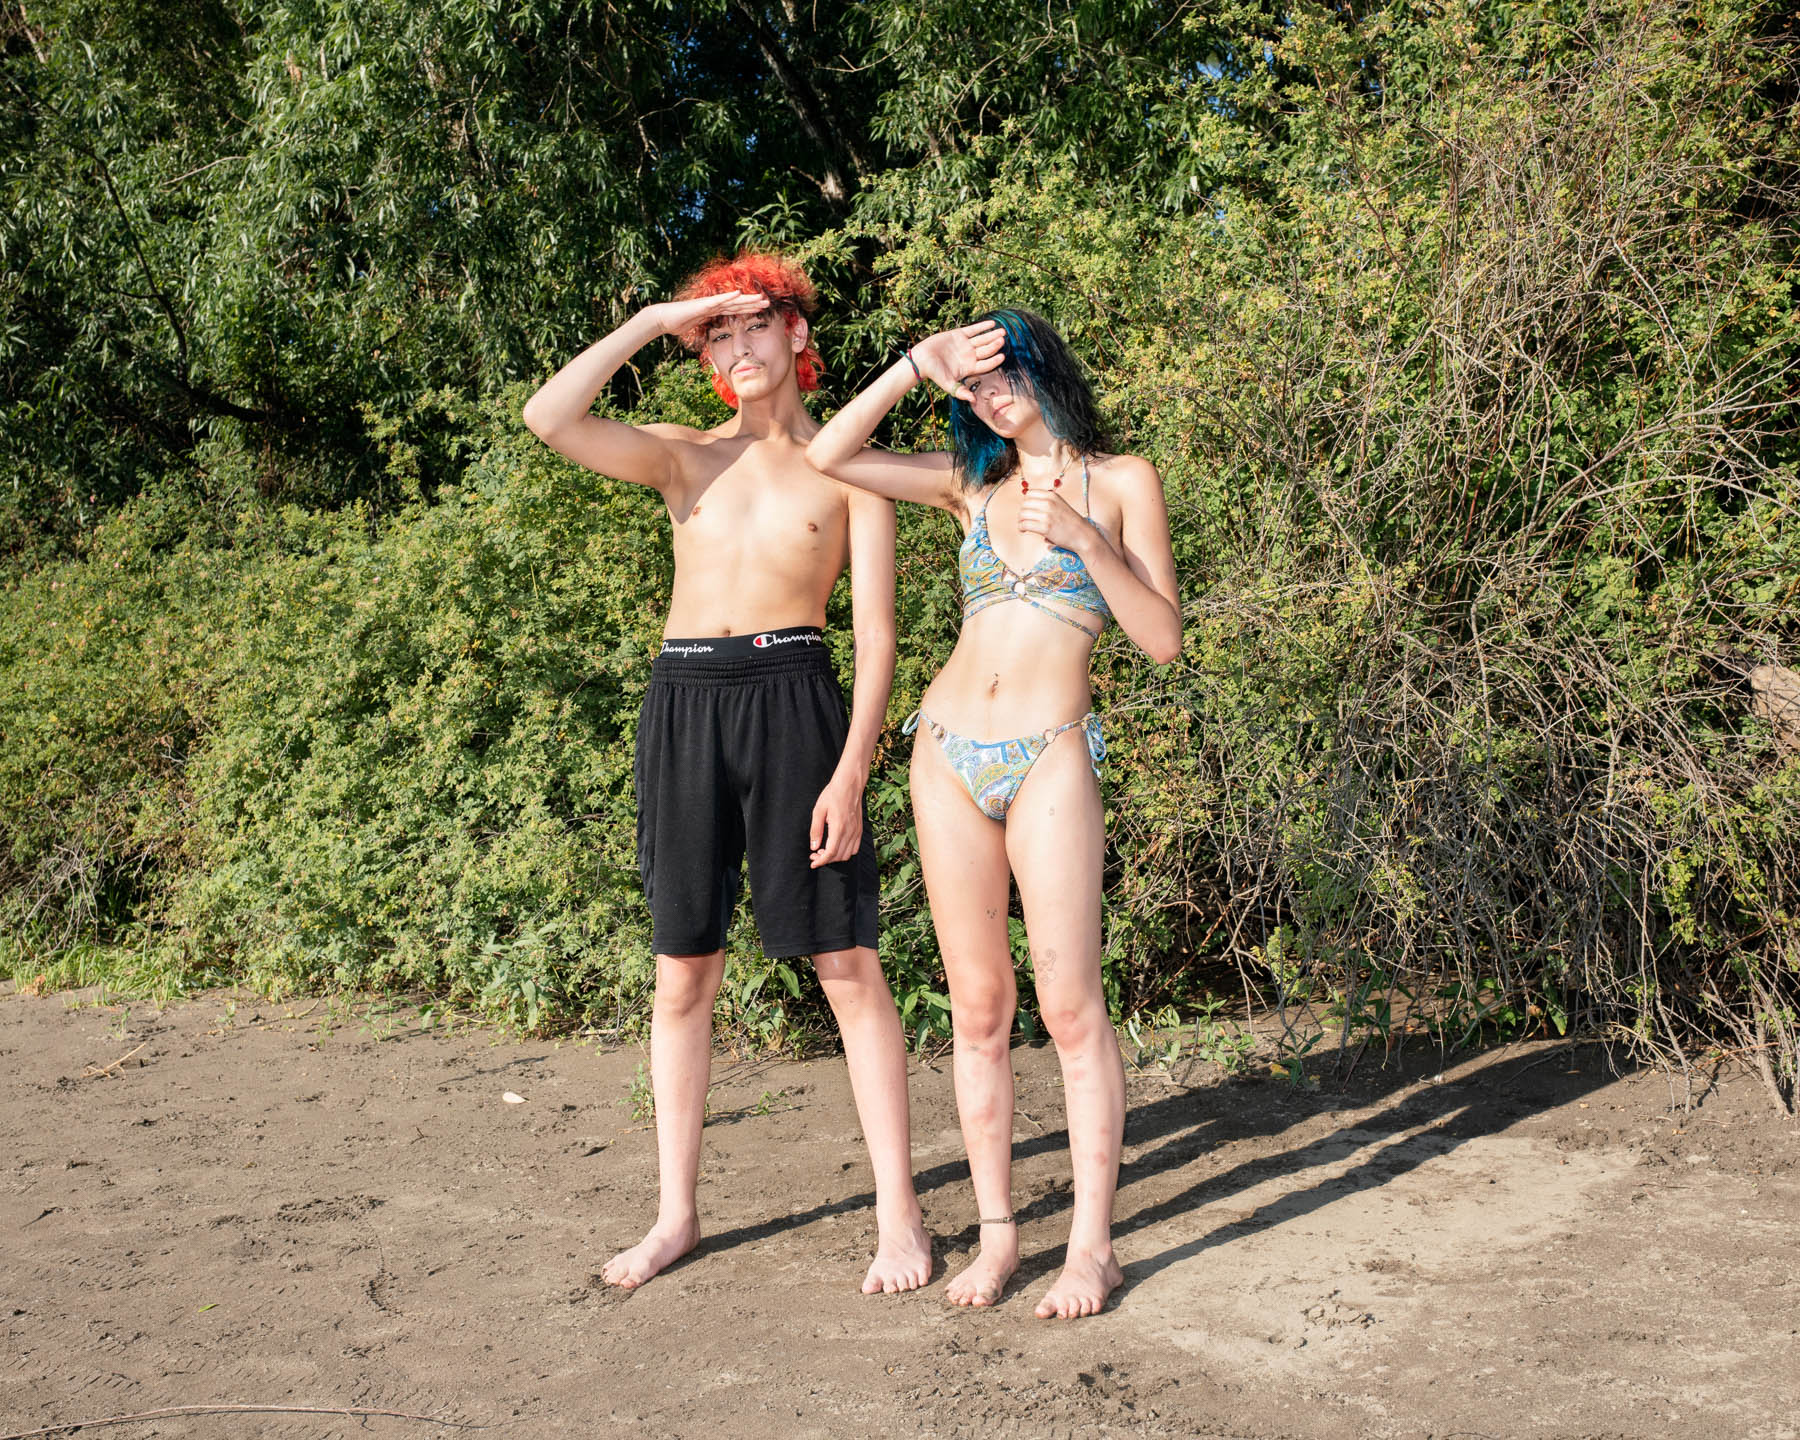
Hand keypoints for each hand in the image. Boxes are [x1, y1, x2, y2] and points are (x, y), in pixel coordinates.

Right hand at [645, 289, 769, 338]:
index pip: (734, 310)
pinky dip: (728, 297)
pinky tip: (738, 293)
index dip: (748, 309)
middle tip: (768, 301)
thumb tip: (713, 334)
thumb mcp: (698, 327)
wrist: (662, 319)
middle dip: (752, 303)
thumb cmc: (677, 323)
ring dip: (746, 299)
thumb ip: (706, 327)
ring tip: (760, 297)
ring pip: (731, 301)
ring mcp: (708, 304)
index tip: (762, 309)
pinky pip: (717, 301)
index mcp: (713, 311)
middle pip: (736, 304)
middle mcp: (713, 305)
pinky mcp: (701, 305)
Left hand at [808, 767, 864, 868]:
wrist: (849, 784)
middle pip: (838, 856)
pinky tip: (836, 846)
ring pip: (847, 854)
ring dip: (835, 857)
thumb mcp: (818, 810)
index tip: (813, 863)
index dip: (821, 861)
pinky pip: (855, 848)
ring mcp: (857, 831)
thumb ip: (816, 830)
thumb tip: (814, 847)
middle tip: (815, 855)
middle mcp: (850, 832)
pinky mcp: (860, 830)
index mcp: (838, 827)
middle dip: (825, 859)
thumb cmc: (832, 795)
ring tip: (824, 850)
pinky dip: (845, 852)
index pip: (831, 853)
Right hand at [910, 321, 1006, 400]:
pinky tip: (992, 324)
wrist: (921, 359)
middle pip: (986, 350)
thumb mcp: (948, 384)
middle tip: (1002, 340)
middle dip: (994, 345)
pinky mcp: (959, 335)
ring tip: (1002, 332)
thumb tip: (973, 401)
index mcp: (970, 368)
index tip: (1002, 356)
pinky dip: (982, 327)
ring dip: (992, 335)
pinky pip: (973, 330)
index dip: (994, 361)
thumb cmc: (934, 374)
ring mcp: (965, 345)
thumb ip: (961, 392)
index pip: (986, 365)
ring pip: (982, 339)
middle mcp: (970, 356)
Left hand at [1017, 482, 1093, 553]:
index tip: (1027, 510)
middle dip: (1021, 512)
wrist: (1082, 534)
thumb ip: (1046, 502)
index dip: (1025, 502)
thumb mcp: (1059, 504)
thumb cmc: (1069, 521)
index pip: (1029, 494)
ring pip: (1022, 514)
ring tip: (1023, 526)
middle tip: (1024, 520)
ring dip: (1020, 521)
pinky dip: (1021, 528)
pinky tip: (1024, 530)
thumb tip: (1026, 504)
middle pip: (1024, 504)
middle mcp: (1048, 503)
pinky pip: (1025, 525)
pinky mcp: (1045, 527)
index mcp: (1052, 495)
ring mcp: (1046, 515)